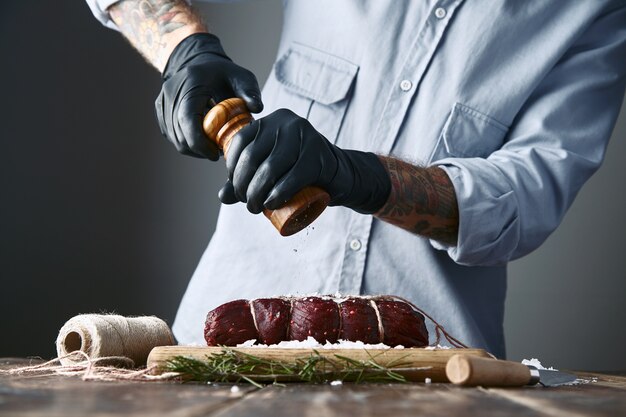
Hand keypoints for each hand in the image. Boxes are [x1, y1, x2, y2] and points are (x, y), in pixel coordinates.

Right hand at [155, 33, 262, 159]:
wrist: (198, 62)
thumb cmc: (222, 72)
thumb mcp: (241, 77)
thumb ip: (250, 92)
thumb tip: (257, 108)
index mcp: (190, 84)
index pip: (187, 119)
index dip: (199, 142)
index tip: (216, 154)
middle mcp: (171, 93)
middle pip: (180, 134)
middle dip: (200, 150)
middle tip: (219, 152)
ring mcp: (163, 103)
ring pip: (175, 138)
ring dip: (194, 149)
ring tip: (213, 147)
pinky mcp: (161, 112)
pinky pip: (172, 136)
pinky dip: (187, 143)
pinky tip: (203, 141)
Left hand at [218, 109, 390, 213]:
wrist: (339, 174)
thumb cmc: (300, 172)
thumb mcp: (272, 170)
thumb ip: (248, 179)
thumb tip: (222, 196)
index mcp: (271, 120)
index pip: (241, 142)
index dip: (232, 168)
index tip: (236, 189)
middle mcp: (287, 122)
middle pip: (253, 156)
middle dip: (244, 185)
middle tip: (247, 204)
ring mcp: (305, 136)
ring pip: (270, 168)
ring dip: (258, 193)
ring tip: (256, 208)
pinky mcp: (318, 156)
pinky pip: (292, 177)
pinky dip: (279, 194)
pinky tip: (272, 205)